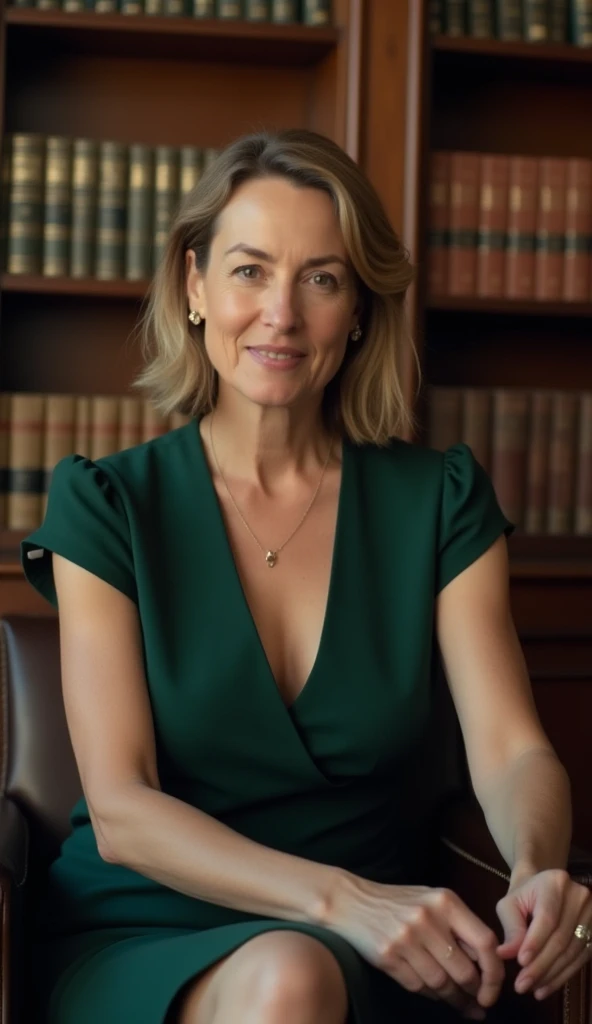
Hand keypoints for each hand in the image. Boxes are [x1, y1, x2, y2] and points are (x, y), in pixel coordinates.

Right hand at [327, 874, 504, 1018]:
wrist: (351, 901)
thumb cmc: (399, 903)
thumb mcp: (433, 902)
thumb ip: (459, 926)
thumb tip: (487, 965)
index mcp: (446, 902)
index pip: (485, 942)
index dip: (494, 973)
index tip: (493, 989)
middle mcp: (428, 918)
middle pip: (465, 971)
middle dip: (475, 993)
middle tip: (479, 1003)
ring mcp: (406, 938)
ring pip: (442, 984)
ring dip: (454, 999)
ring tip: (460, 1004)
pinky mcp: (388, 956)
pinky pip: (419, 987)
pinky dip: (430, 994)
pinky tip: (433, 992)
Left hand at [496, 868, 591, 999]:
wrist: (544, 889)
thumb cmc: (523, 896)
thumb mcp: (510, 905)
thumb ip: (510, 928)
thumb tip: (505, 954)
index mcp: (555, 883)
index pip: (547, 918)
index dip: (535, 942)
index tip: (520, 963)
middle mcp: (579, 896)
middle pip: (561, 939)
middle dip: (540, 965)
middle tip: (522, 985)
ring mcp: (591, 914)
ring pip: (571, 952)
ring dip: (550, 975)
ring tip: (531, 989)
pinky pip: (579, 959)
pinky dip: (562, 976)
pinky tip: (546, 987)